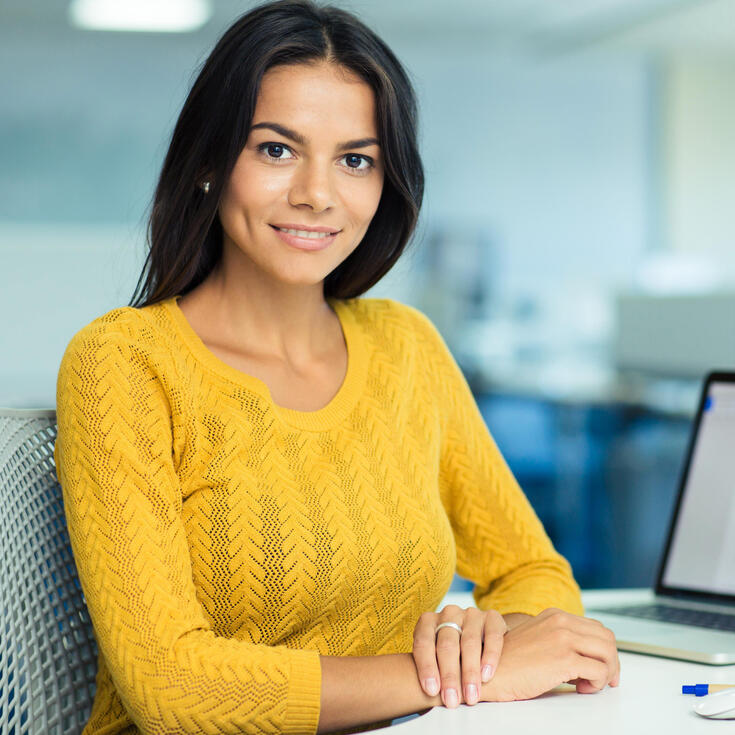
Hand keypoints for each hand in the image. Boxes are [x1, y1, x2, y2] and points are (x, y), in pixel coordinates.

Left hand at [412, 605, 507, 708]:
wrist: (480, 639)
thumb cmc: (450, 656)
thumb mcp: (435, 657)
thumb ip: (432, 669)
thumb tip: (430, 694)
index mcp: (428, 621)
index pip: (423, 642)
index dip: (426, 667)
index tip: (431, 691)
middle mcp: (449, 613)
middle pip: (447, 645)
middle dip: (449, 676)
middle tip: (451, 700)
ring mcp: (471, 614)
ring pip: (470, 642)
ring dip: (469, 672)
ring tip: (470, 696)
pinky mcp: (492, 618)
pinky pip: (492, 637)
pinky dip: (490, 657)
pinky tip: (487, 676)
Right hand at [481, 608, 620, 701]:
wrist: (487, 672)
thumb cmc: (508, 662)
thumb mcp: (536, 639)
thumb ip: (558, 639)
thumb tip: (584, 656)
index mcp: (554, 615)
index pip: (595, 627)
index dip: (604, 649)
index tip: (602, 666)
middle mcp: (560, 622)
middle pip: (606, 638)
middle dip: (611, 661)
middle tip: (604, 679)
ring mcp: (563, 638)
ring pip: (608, 652)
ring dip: (606, 672)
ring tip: (589, 684)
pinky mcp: (564, 658)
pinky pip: (600, 671)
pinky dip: (597, 683)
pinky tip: (580, 688)